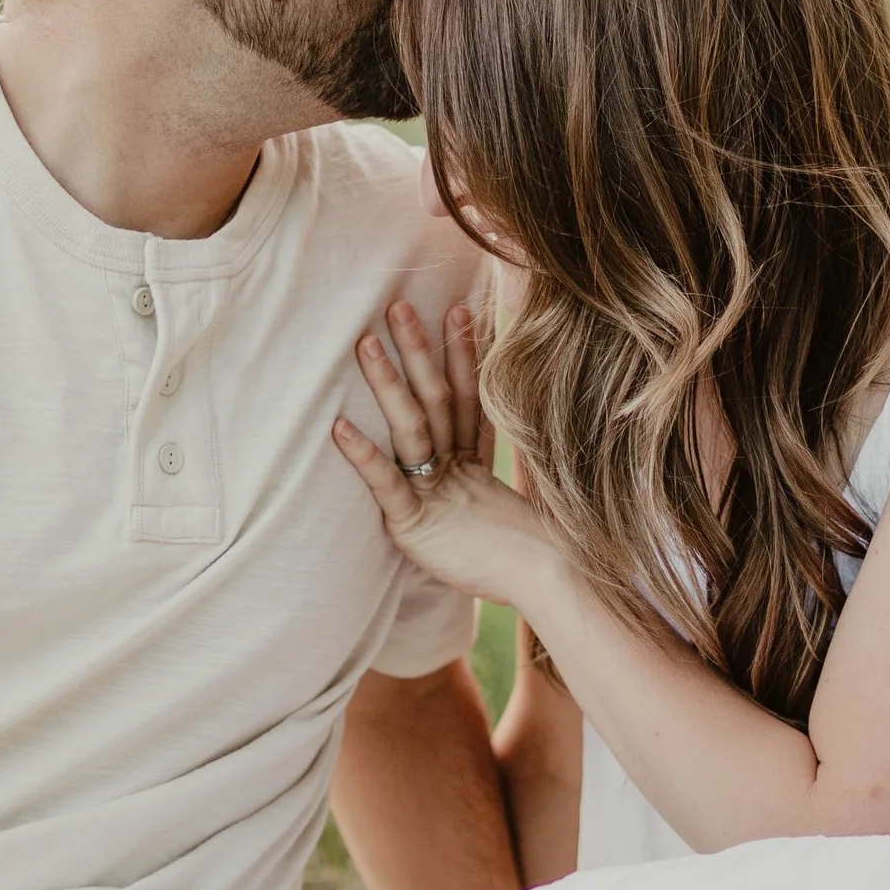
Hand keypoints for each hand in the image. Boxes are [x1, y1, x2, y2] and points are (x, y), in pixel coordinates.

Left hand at [333, 298, 557, 604]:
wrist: (552, 583)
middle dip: (418, 350)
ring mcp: (438, 492)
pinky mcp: (417, 522)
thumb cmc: (532, 561)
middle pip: (438, 397)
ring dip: (388, 382)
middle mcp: (459, 469)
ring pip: (411, 425)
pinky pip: (386, 483)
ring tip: (366, 343)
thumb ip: (494, 488)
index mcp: (480, 465)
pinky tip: (338, 428)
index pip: (469, 397)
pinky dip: (362, 455)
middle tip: (399, 306)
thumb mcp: (508, 515)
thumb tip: (506, 477)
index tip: (459, 310)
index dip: (464, 354)